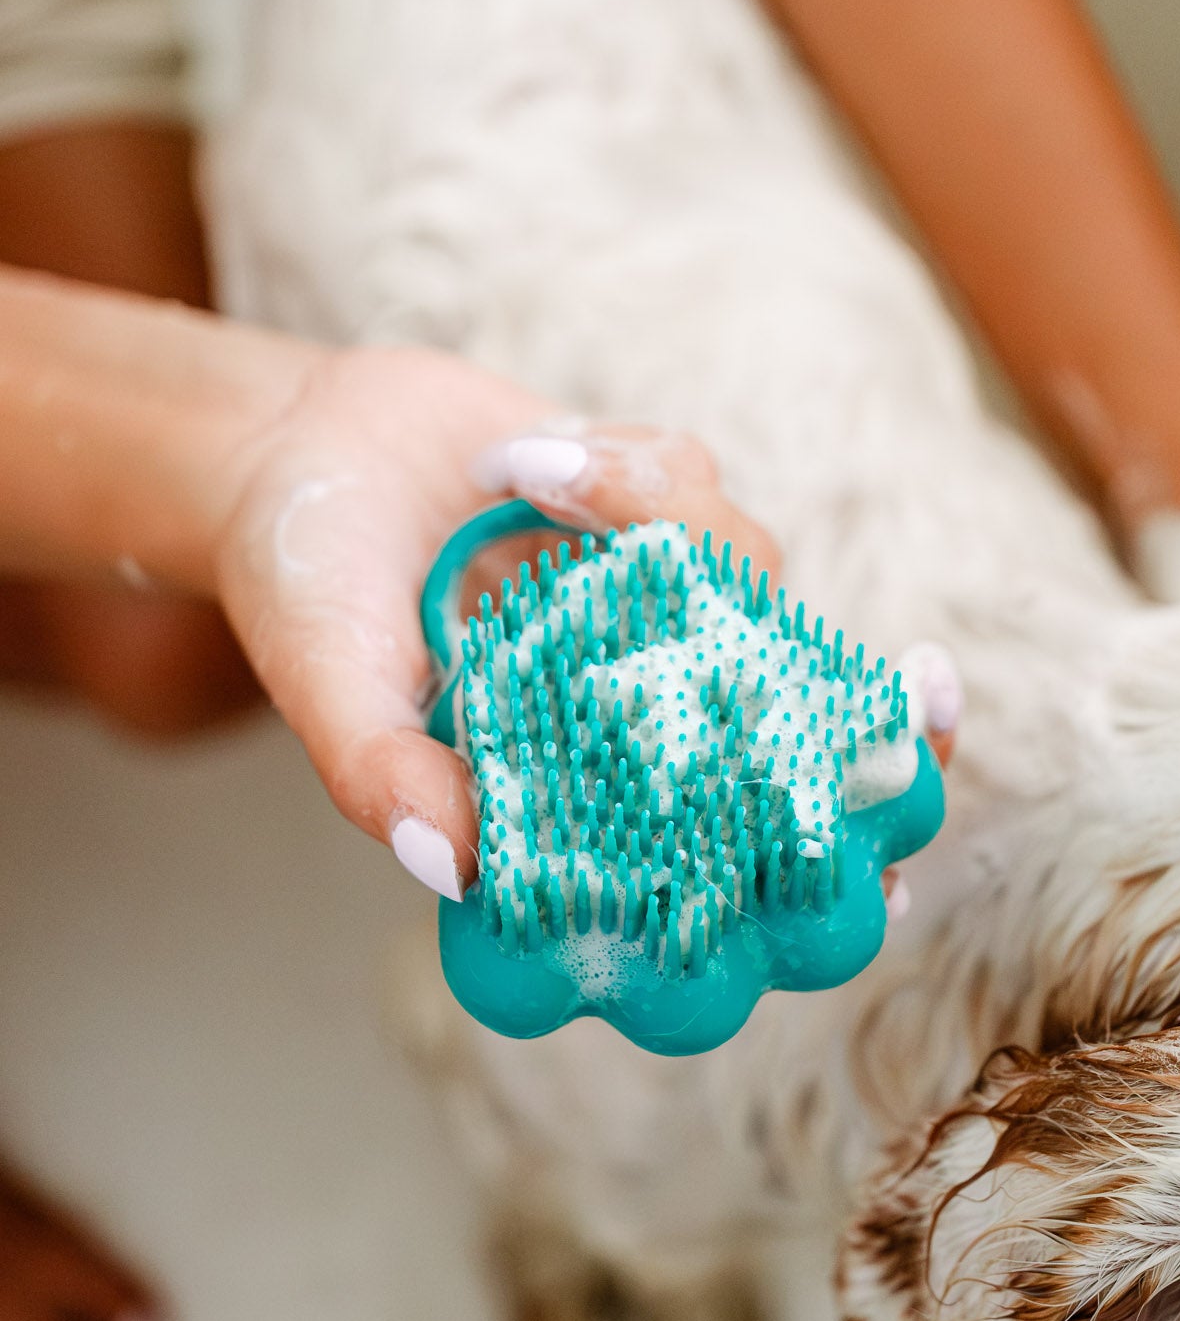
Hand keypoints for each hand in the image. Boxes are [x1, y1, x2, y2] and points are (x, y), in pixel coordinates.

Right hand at [214, 348, 777, 896]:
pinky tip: (517, 464)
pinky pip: (684, 476)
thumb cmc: (305, 593)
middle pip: (751, 676)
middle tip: (611, 580)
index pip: (692, 802)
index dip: (731, 792)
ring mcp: (639, 583)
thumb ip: (382, 775)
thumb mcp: (326, 690)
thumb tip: (453, 871)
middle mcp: (623, 679)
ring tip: (527, 483)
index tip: (699, 748)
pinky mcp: (633, 494)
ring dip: (651, 514)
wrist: (286, 449)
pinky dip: (619, 463)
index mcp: (570, 758)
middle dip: (709, 627)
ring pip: (732, 562)